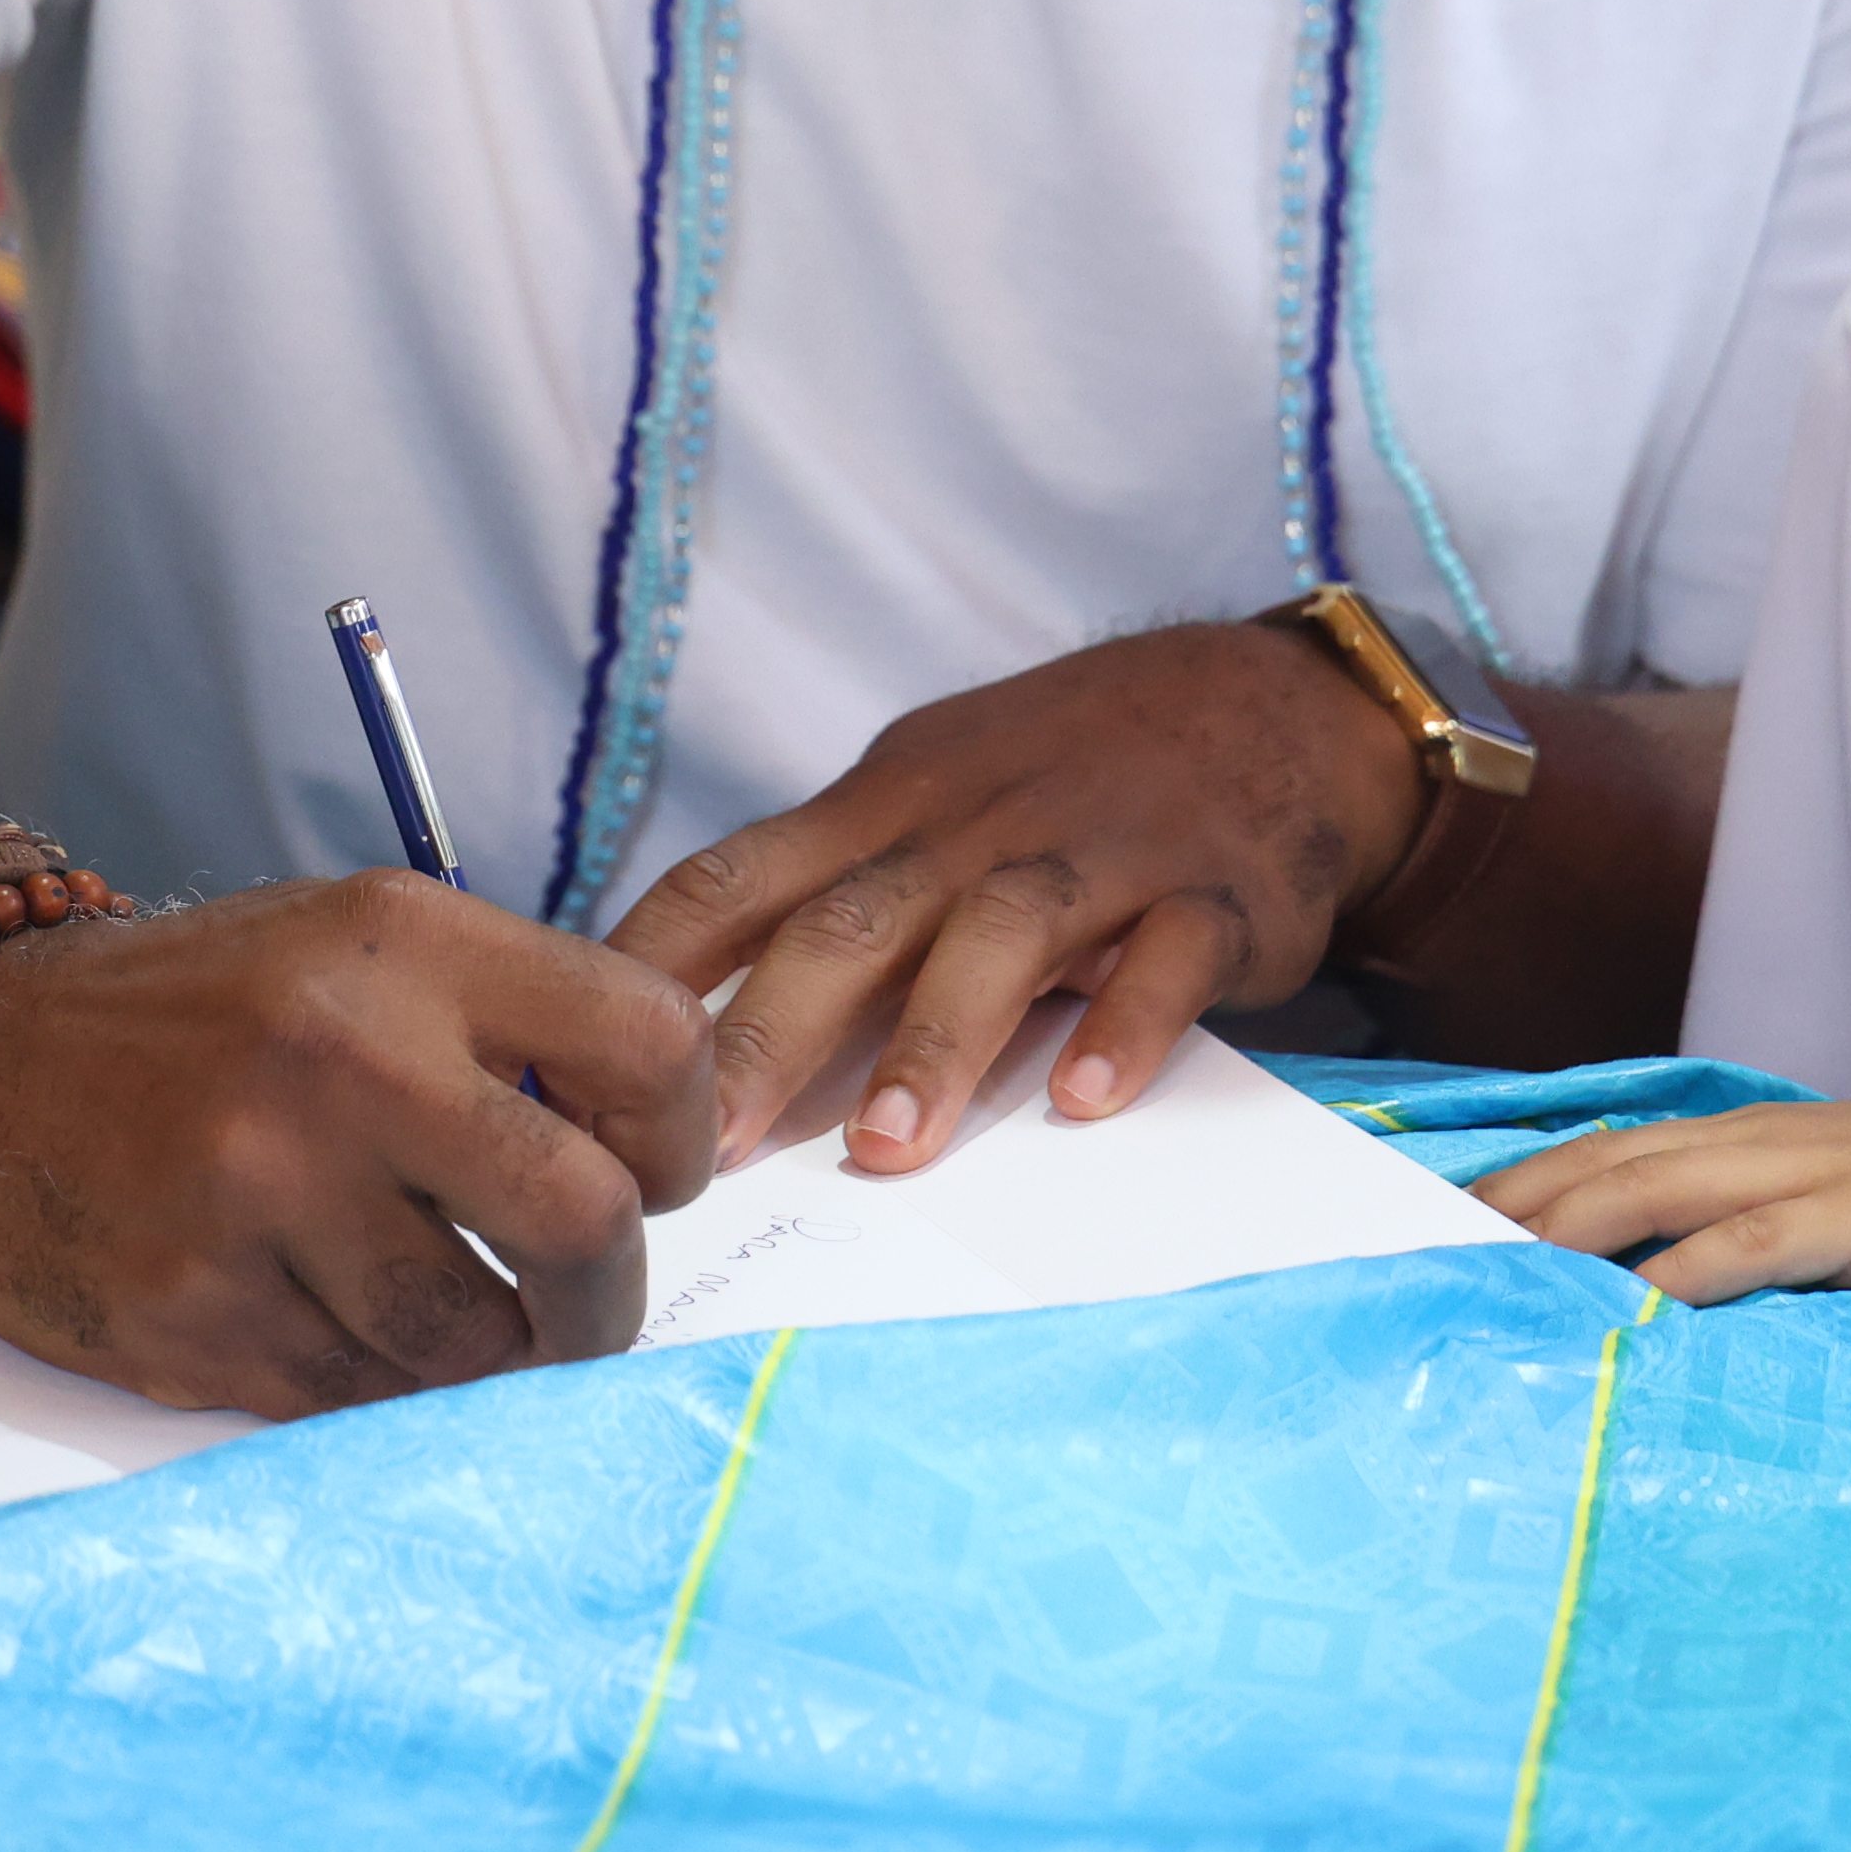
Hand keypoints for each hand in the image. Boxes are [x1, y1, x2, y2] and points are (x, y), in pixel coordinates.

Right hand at [0, 871, 714, 1417]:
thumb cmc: (201, 1011)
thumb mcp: (359, 945)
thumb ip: (506, 1024)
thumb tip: (658, 1155)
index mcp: (404, 944)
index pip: (648, 1044)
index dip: (682, 1137)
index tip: (652, 1177)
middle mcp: (341, 1059)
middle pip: (583, 1223)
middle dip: (608, 1299)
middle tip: (583, 1311)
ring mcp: (259, 1195)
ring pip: (468, 1343)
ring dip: (482, 1357)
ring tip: (442, 1315)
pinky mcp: (192, 1312)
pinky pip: (352, 1396)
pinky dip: (369, 1382)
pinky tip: (328, 1321)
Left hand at [607, 620, 1419, 1171]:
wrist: (1270, 704)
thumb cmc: (1064, 776)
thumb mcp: (930, 799)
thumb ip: (829, 900)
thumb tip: (678, 1029)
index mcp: (885, 804)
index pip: (740, 875)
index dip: (655, 966)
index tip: (579, 1062)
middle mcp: (976, 822)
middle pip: (856, 919)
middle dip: (773, 1028)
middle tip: (703, 1147)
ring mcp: (1098, 850)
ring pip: (1002, 935)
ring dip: (938, 1038)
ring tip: (885, 1146)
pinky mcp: (1214, 891)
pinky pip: (1168, 954)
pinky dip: (1127, 1020)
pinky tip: (1085, 1096)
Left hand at [1473, 1096, 1850, 1322]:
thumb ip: (1780, 1251)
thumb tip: (1697, 1307)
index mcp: (1762, 1142)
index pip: (1619, 1148)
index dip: (1532, 1175)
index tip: (1448, 1215)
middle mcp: (1772, 1142)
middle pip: (1613, 1160)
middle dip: (1517, 1200)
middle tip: (1427, 1246)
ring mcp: (1821, 1171)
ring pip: (1666, 1187)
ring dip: (1572, 1225)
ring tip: (1493, 1268)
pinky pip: (1766, 1241)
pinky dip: (1693, 1268)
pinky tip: (1637, 1304)